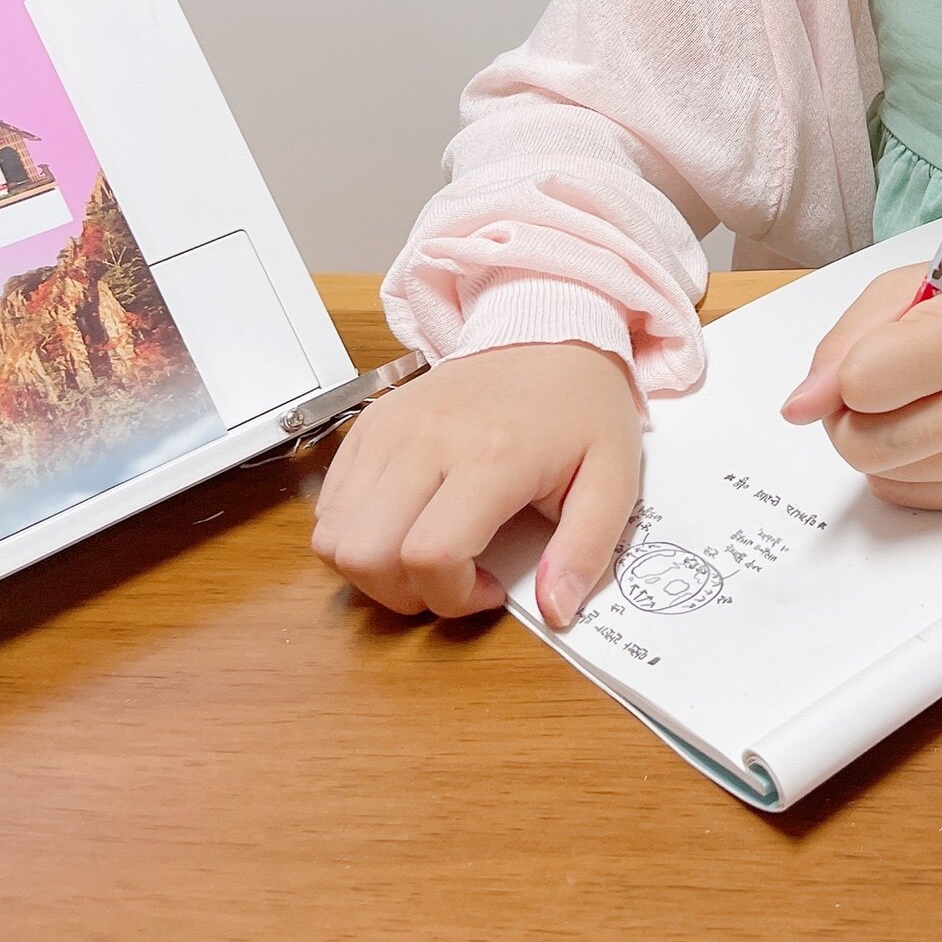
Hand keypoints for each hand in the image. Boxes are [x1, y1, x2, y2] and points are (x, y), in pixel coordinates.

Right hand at [309, 341, 640, 629]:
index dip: (451, 597)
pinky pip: (328, 504)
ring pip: (332, 536)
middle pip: (364, 553)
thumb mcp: (613, 479)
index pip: (430, 555)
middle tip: (450, 580)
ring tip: (426, 555)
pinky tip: (406, 524)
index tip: (489, 589)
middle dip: (402, 594)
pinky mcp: (369, 424)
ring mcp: (390, 428)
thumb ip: (587, 550)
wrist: (549, 329)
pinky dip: (355, 533)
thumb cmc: (581, 407)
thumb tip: (556, 611)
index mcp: (493, 455)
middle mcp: (428, 439)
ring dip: (372, 568)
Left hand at [779, 254, 941, 509]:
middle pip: (858, 443)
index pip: (859, 386)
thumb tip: (801, 408)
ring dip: (873, 436)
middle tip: (880, 381)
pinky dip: (897, 461)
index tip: (868, 353)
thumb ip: (841, 347)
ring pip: (871, 471)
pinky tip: (931, 424)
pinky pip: (896, 491)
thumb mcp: (901, 291)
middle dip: (847, 414)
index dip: (845, 372)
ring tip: (914, 397)